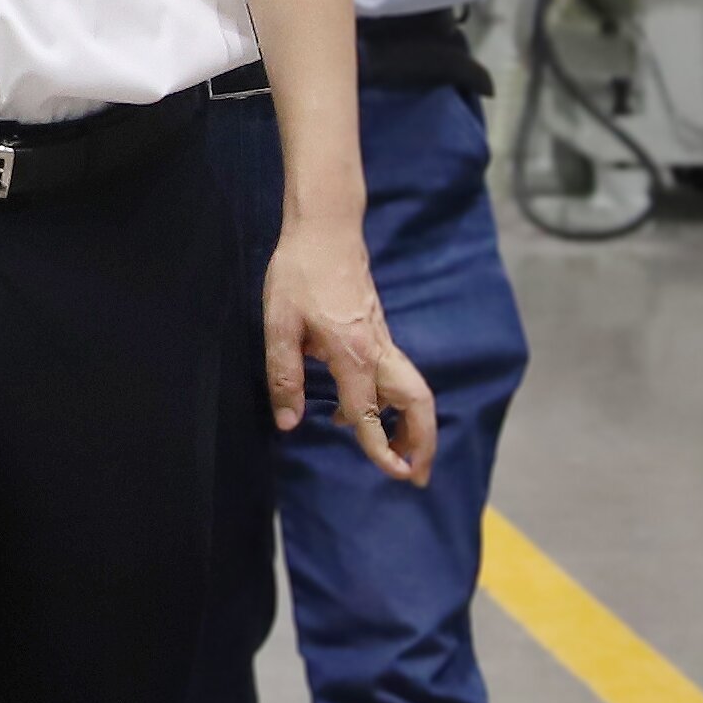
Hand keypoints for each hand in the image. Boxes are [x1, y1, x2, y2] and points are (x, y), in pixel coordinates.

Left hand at [258, 215, 433, 486]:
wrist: (325, 227)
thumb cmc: (299, 273)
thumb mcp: (279, 325)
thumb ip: (285, 376)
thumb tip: (289, 422)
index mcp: (353, 353)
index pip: (371, 414)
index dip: (380, 449)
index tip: (392, 475)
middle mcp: (377, 350)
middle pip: (418, 402)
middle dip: (423, 442)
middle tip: (416, 475)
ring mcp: (382, 340)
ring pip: (412, 389)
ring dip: (412, 425)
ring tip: (396, 455)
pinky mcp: (377, 331)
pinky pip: (395, 375)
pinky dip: (392, 403)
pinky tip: (361, 412)